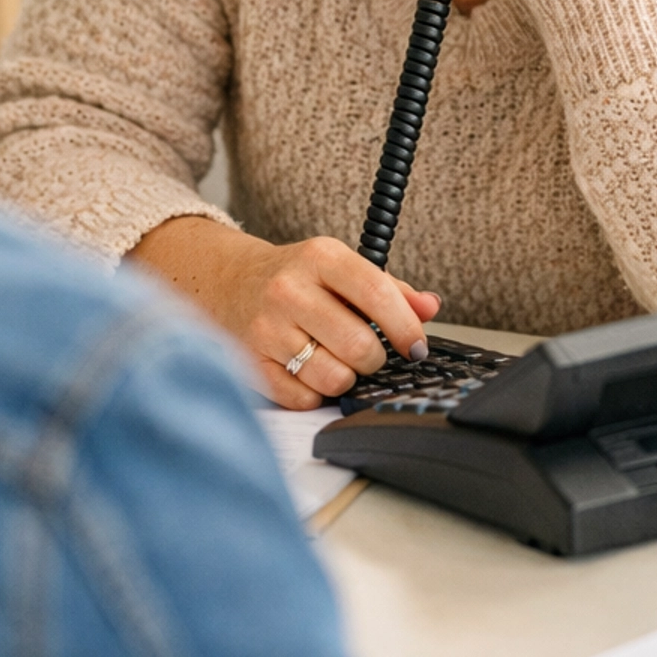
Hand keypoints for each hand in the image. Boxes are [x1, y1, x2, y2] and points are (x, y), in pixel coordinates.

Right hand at [131, 218, 440, 410]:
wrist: (226, 282)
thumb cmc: (295, 278)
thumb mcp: (339, 268)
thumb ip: (390, 288)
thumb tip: (430, 308)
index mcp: (320, 257)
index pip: (377, 294)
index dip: (406, 328)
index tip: (416, 347)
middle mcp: (289, 290)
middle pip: (359, 346)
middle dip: (374, 359)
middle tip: (368, 353)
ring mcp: (266, 328)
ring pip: (334, 377)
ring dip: (345, 377)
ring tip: (335, 360)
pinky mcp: (251, 363)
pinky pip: (303, 398)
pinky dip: (314, 393)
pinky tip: (308, 372)